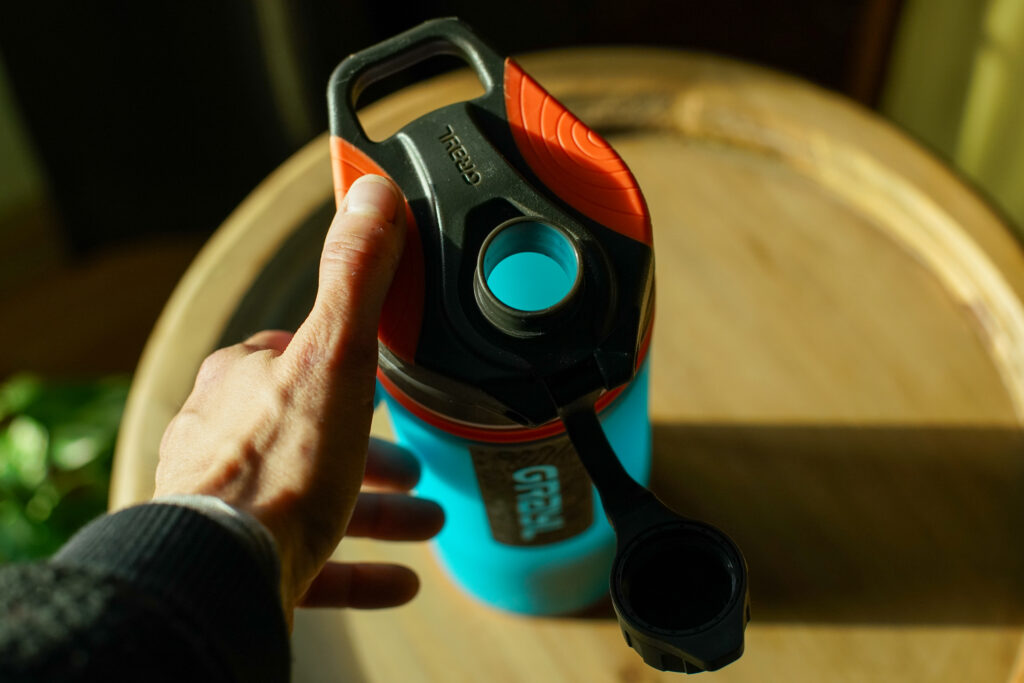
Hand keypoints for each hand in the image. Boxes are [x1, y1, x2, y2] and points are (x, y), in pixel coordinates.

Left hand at [153, 175, 442, 618]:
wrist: (225, 570)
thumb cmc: (278, 462)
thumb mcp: (333, 354)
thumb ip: (356, 275)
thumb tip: (369, 190)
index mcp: (245, 382)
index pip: (295, 356)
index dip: (344, 362)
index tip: (380, 375)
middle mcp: (227, 439)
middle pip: (312, 431)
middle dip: (369, 444)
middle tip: (411, 458)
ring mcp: (235, 506)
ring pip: (316, 500)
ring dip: (374, 506)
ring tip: (424, 516)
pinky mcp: (248, 564)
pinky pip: (313, 564)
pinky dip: (360, 568)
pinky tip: (398, 579)